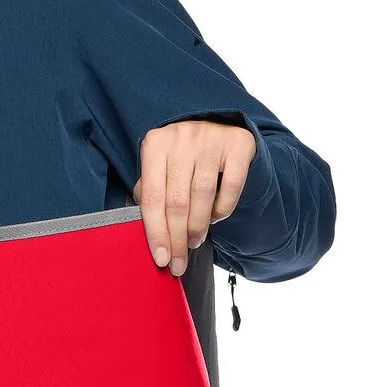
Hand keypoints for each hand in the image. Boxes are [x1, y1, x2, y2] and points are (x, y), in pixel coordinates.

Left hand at [132, 119, 256, 276]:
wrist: (218, 124)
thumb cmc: (181, 156)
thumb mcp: (159, 166)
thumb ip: (150, 192)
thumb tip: (148, 233)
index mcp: (155, 144)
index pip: (152, 198)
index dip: (156, 232)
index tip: (161, 259)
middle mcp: (181, 138)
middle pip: (176, 201)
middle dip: (177, 238)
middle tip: (179, 262)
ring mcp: (211, 139)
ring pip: (203, 195)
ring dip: (198, 227)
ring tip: (194, 241)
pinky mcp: (238, 144)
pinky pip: (231, 187)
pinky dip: (222, 209)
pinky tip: (215, 218)